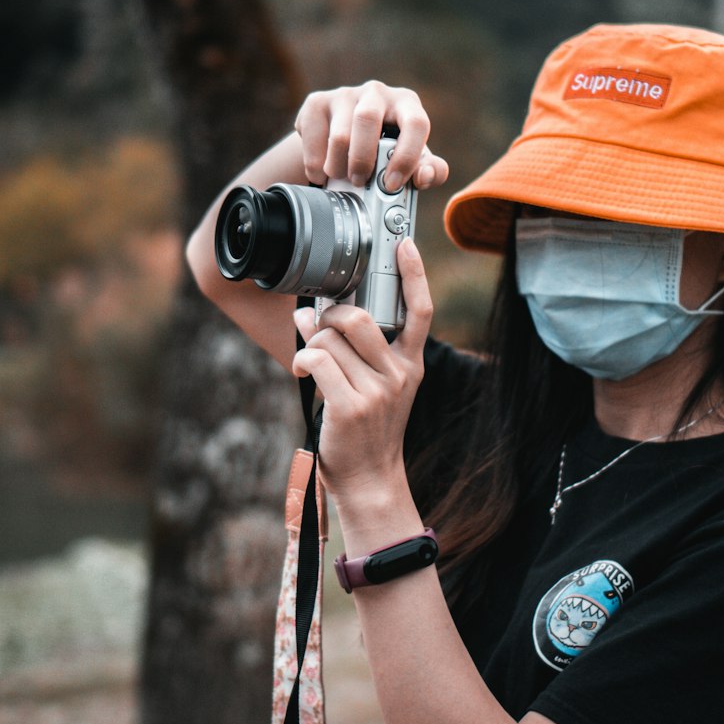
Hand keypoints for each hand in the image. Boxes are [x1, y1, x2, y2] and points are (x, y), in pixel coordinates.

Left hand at [291, 238, 432, 504]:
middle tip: (320, 328)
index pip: (420, 311)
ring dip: (311, 343)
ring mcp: (377, 391)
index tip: (404, 244)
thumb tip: (308, 313)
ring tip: (311, 360)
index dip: (414, 274)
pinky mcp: (351, 406)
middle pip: (359, 317)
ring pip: (331, 339)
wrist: (370, 480)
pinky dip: (303, 361)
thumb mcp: (376, 386)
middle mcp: (399, 374)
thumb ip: (350, 350)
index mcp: (411, 364)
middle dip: (330, 316)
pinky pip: (317, 361)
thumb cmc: (367, 430)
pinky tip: (304, 373)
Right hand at [294, 81, 449, 192]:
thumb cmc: (388, 150)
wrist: (348, 137)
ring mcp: (345, 94)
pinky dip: (314, 162)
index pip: (416, 123)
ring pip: (339, 133)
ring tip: (339, 178)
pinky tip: (320, 171)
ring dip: (337, 165)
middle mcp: (377, 93)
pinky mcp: (317, 102)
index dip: (406, 156)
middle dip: (362, 159)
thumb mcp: (413, 160)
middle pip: (368, 119)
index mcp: (407, 104)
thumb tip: (424, 176)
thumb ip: (431, 171)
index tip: (392, 184)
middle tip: (358, 182)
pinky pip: (312, 135)